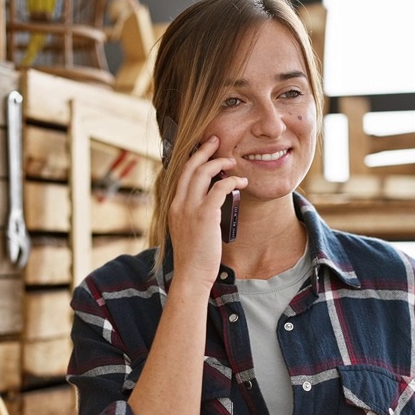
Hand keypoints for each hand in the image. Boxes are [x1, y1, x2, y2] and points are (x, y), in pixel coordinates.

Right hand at [167, 136, 246, 289]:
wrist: (191, 274)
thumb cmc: (193, 257)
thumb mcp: (187, 230)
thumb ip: (193, 214)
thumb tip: (211, 204)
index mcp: (174, 206)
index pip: (181, 174)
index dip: (193, 159)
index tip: (204, 150)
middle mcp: (179, 203)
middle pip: (190, 166)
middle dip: (203, 150)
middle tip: (216, 140)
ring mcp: (190, 208)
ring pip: (203, 172)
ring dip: (219, 163)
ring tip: (232, 161)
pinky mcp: (205, 215)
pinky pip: (219, 188)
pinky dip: (232, 181)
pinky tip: (241, 182)